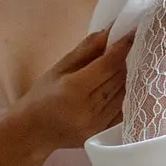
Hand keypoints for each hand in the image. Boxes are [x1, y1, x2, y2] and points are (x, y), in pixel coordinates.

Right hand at [13, 30, 130, 150]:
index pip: (108, 65)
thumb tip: (111, 31)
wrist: (33, 133)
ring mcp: (97, 124)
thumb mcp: (59, 68)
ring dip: (129, 78)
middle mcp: (88, 108)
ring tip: (128, 65)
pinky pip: (123, 110)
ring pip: (124, 94)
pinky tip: (121, 86)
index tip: (133, 33)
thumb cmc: (42, 96)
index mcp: (74, 89)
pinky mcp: (103, 134)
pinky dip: (125, 96)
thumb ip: (86, 49)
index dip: (123, 48)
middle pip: (119, 79)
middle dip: (127, 60)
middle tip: (132, 46)